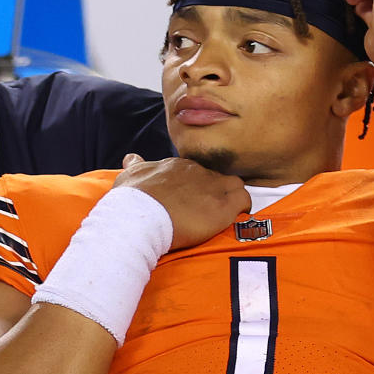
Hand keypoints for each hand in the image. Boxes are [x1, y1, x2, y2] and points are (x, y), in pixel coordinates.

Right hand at [114, 154, 250, 250]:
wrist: (139, 216)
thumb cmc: (132, 200)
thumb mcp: (129, 176)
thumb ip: (135, 166)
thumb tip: (131, 158)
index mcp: (177, 165)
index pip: (195, 171)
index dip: (195, 185)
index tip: (190, 198)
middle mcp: (197, 171)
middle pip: (215, 176)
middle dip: (213, 191)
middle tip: (206, 208)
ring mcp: (212, 186)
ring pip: (234, 184)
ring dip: (232, 196)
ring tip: (225, 211)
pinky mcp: (223, 205)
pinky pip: (244, 199)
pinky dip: (243, 206)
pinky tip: (237, 215)